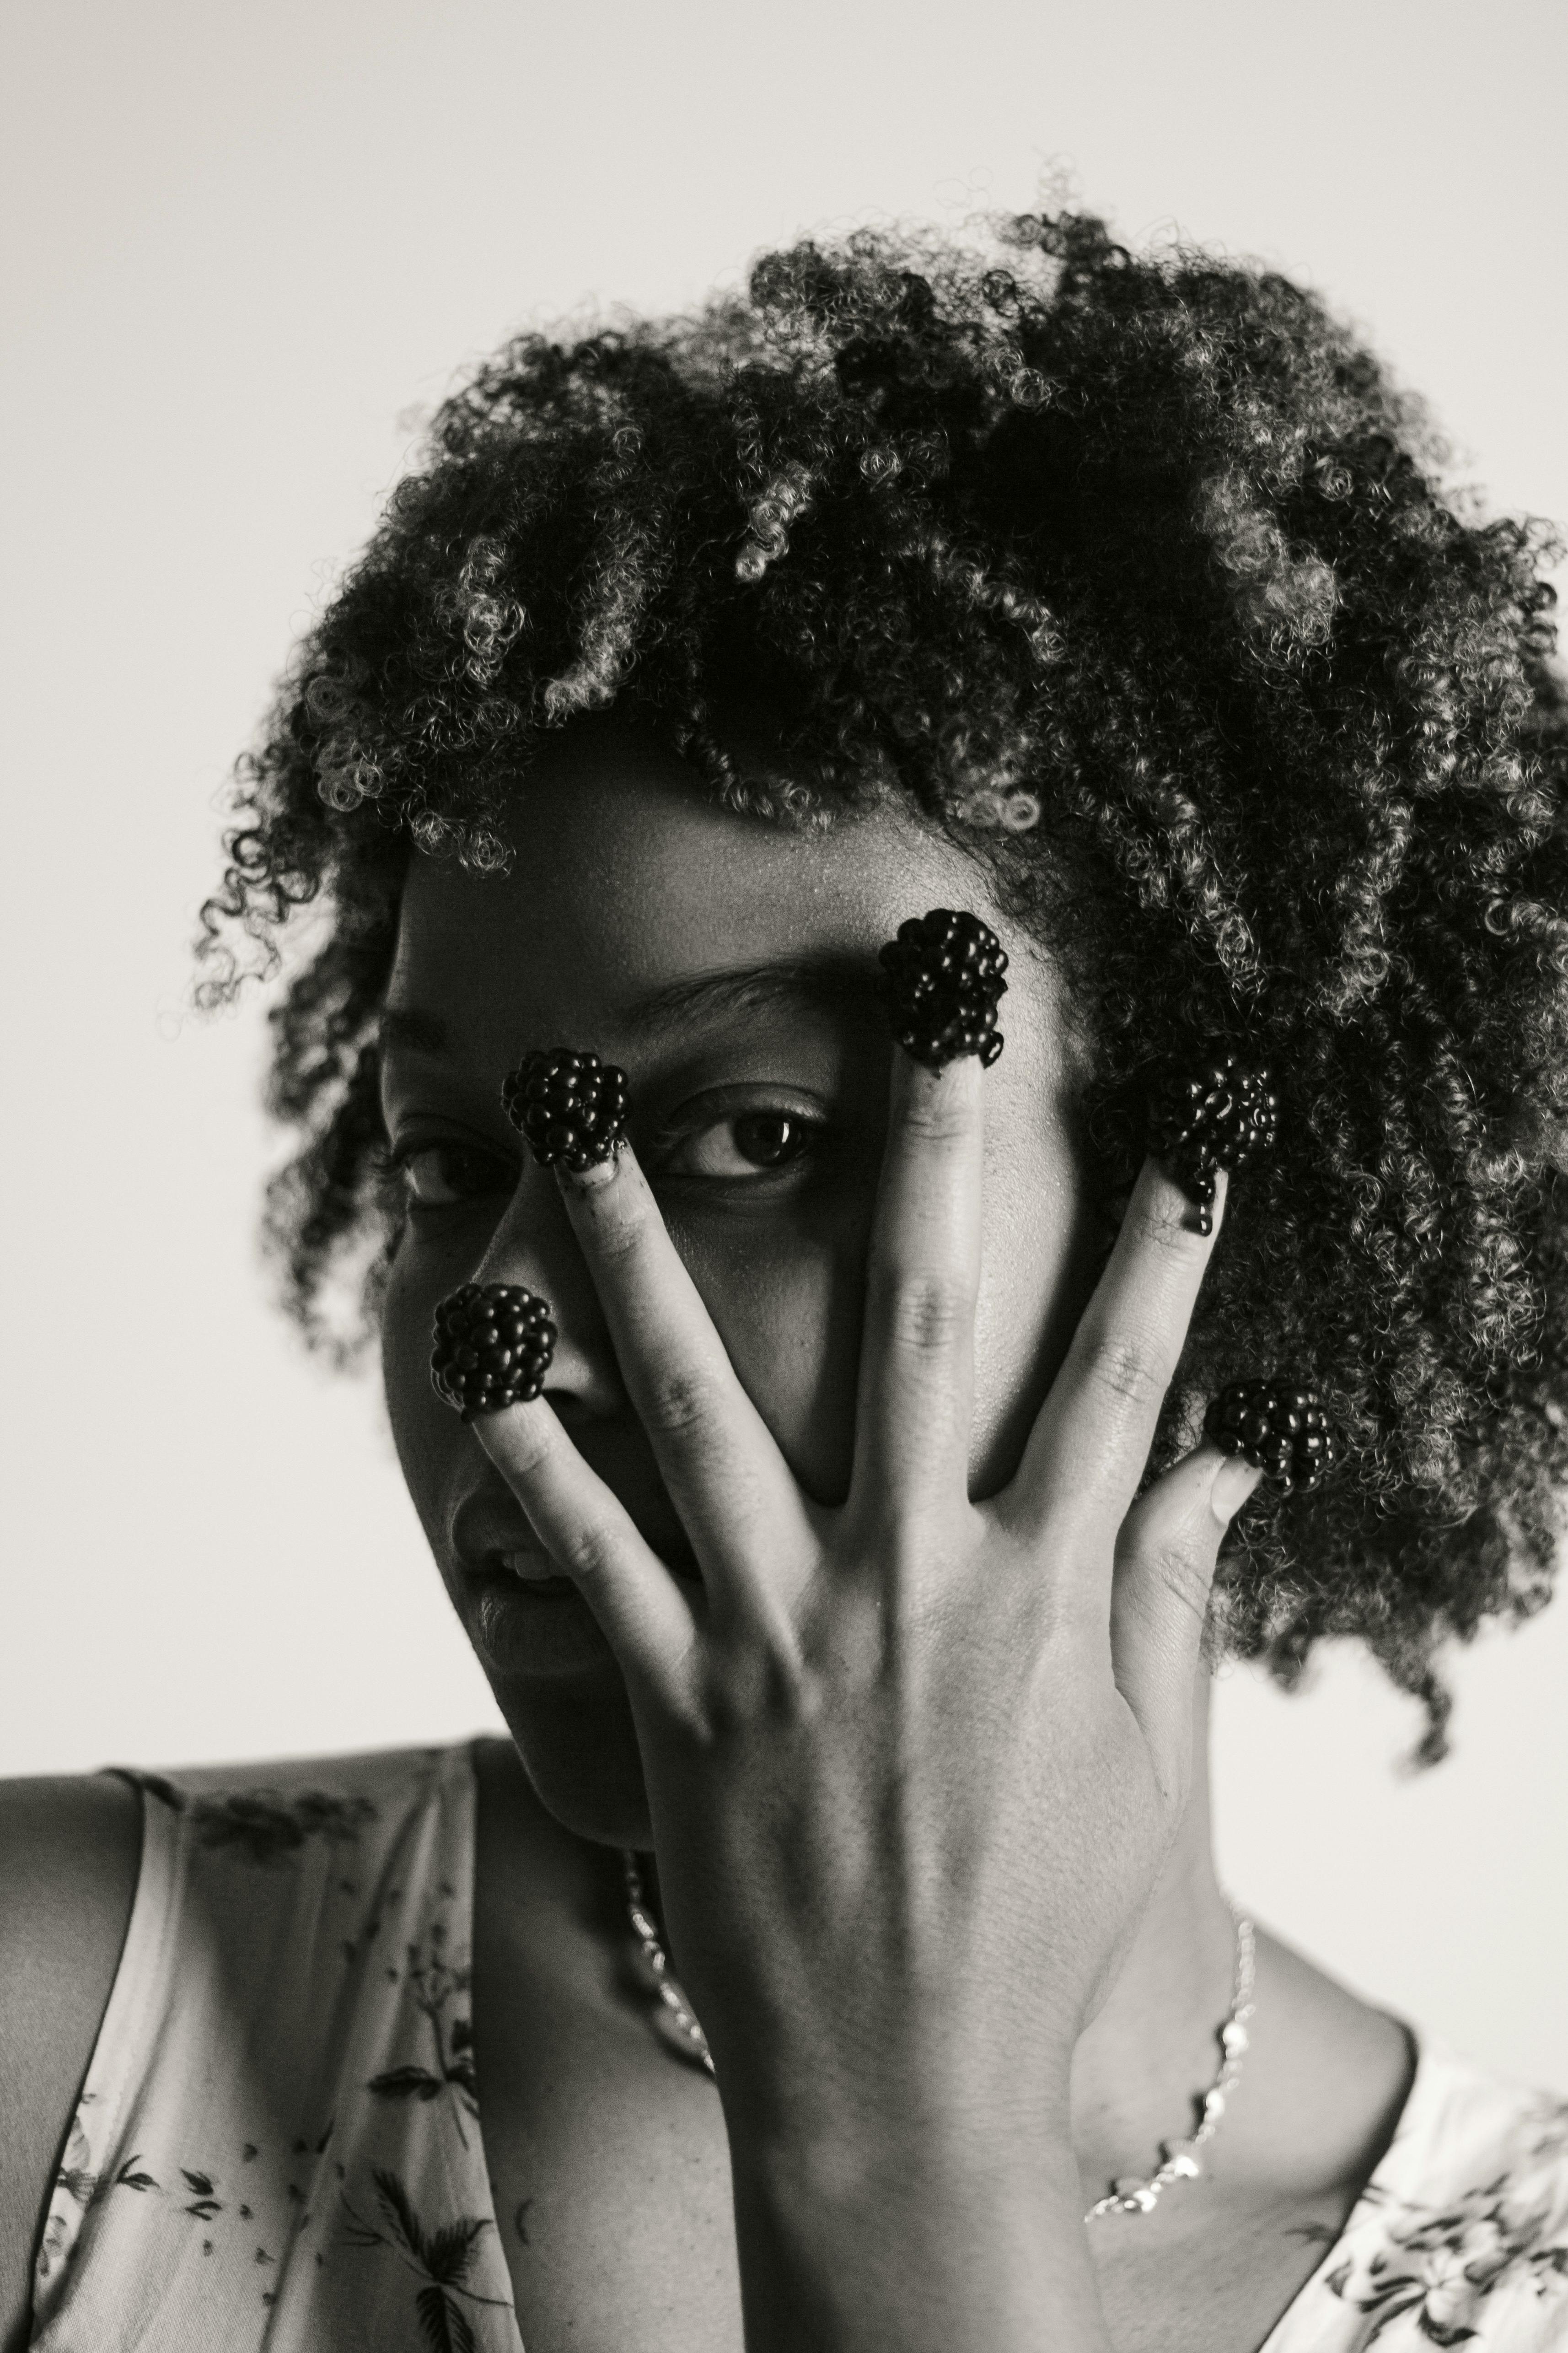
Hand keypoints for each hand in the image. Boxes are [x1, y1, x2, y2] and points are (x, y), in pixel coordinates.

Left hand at [472, 1044, 1255, 2348]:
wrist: (908, 2086)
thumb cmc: (1035, 1919)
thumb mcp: (1138, 1756)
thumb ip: (1168, 1590)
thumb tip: (1236, 1456)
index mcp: (1036, 1592)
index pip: (1121, 1378)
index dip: (1168, 1242)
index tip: (1192, 1117)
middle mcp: (907, 1584)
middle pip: (917, 1326)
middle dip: (929, 1148)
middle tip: (921, 1005)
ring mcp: (781, 1635)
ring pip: (697, 1402)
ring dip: (634, 1250)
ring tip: (583, 1120)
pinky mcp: (679, 1700)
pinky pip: (588, 1557)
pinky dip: (529, 1458)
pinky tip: (476, 1359)